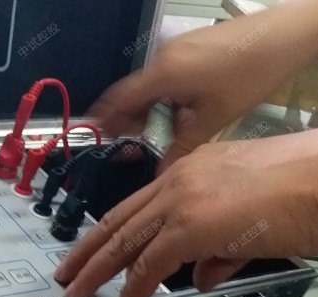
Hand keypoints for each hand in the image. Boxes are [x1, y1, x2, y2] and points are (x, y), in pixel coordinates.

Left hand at [53, 131, 317, 296]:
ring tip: (75, 295)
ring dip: (95, 272)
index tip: (91, 252)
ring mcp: (180, 201)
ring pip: (122, 242)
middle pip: (117, 221)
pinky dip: (131, 292)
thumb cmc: (304, 197)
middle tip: (65, 273)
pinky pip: (147, 266)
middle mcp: (177, 180)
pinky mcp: (188, 228)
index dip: (110, 233)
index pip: (136, 206)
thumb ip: (220, 250)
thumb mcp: (252, 223)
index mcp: (190, 170)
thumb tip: (200, 276)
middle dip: (87, 251)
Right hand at [90, 0, 317, 168]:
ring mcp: (176, 49)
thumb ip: (182, 147)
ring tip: (160, 130)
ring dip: (148, 108)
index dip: (105, 120)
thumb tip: (162, 173)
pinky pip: (164, 75)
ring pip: (148, 85)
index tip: (99, 137)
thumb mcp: (214, 118)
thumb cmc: (251, 73)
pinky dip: (164, 95)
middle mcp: (162, 58)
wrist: (285, 35)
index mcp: (163, 74)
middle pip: (131, 93)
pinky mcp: (188, 46)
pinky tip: (180, 111)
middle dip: (128, 118)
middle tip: (131, 141)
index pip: (118, 100)